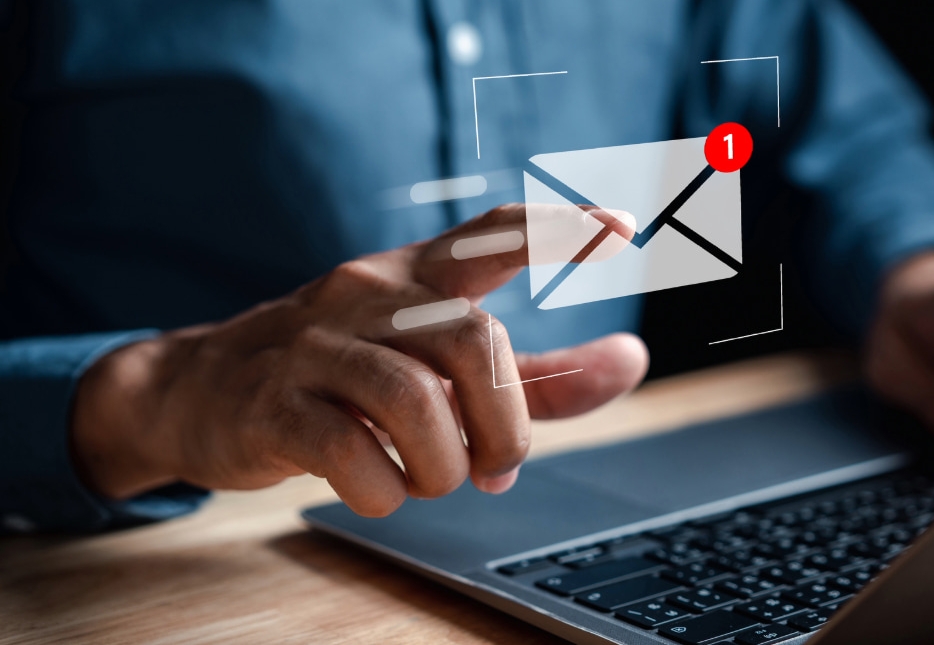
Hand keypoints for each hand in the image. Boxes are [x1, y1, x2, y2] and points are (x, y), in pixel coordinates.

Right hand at [69, 204, 647, 515]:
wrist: (201, 391)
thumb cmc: (343, 375)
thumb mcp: (438, 366)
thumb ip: (537, 373)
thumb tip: (633, 360)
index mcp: (416, 277)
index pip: (489, 235)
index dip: (554, 231)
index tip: (618, 230)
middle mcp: (369, 295)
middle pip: (471, 341)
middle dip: (504, 423)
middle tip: (496, 465)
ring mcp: (315, 346)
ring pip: (412, 399)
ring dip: (445, 464)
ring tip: (435, 478)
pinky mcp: (271, 403)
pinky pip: (348, 451)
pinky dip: (385, 489)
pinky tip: (382, 489)